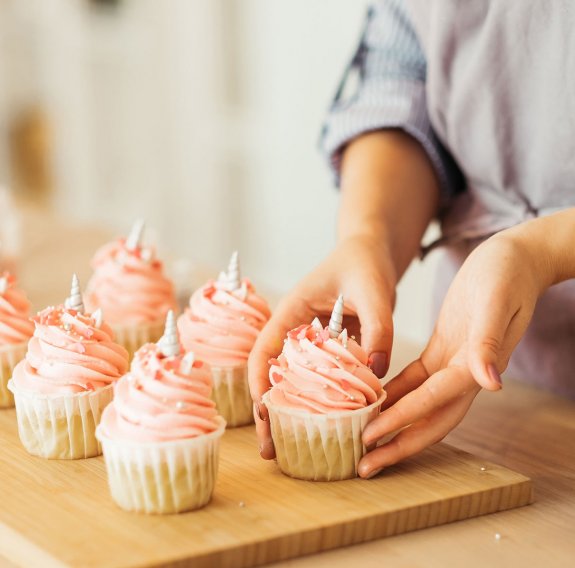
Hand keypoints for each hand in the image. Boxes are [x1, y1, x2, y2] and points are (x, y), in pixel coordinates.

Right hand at [248, 234, 396, 458]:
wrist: (372, 252)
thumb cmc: (365, 262)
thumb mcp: (373, 290)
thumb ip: (378, 327)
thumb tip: (377, 372)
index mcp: (291, 312)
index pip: (263, 350)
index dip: (258, 382)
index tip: (263, 414)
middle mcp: (296, 331)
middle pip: (274, 375)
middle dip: (269, 412)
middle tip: (269, 448)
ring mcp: (313, 343)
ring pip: (297, 382)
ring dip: (293, 414)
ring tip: (290, 449)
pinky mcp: (332, 351)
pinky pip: (324, 380)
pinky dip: (324, 404)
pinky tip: (329, 427)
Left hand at [358, 231, 549, 477]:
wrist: (515, 259)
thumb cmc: (507, 275)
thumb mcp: (496, 302)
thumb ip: (491, 342)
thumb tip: (492, 383)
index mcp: (474, 364)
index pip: (432, 402)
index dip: (401, 422)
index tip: (371, 440)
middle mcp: (464, 372)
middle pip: (429, 420)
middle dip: (397, 445)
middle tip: (364, 466)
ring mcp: (453, 362)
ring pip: (420, 404)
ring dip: (393, 425)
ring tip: (362, 442)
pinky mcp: (444, 348)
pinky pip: (416, 379)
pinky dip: (395, 392)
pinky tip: (372, 399)